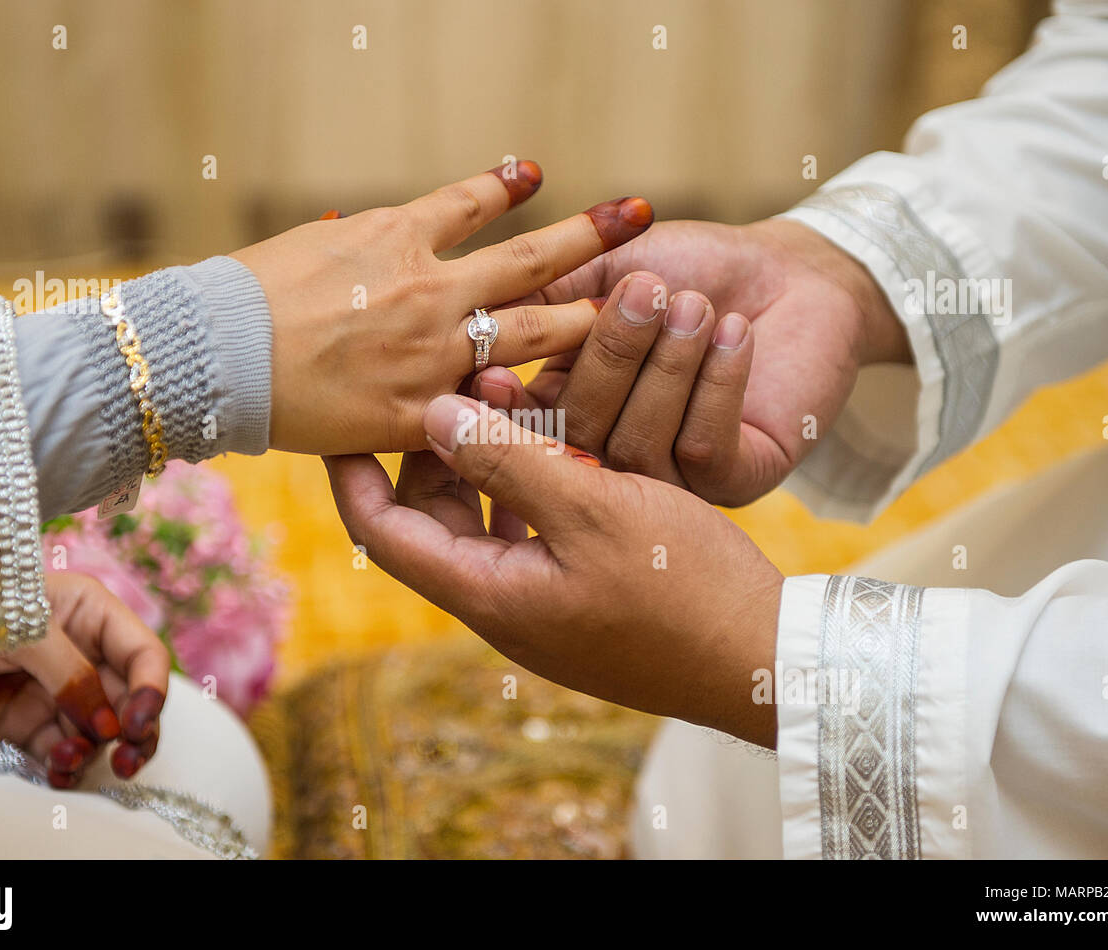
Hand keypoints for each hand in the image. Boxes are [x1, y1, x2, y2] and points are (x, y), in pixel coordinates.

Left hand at [0, 572, 169, 787]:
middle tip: (126, 761)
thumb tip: (108, 726)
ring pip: (101, 731)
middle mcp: (85, 652)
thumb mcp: (24, 631)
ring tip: (68, 759)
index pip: (142, 654)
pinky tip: (57, 769)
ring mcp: (59, 690)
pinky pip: (64, 750)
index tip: (135, 724)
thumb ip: (72, 675)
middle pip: (131, 699)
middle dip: (134, 731)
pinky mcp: (30, 724)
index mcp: (92, 613)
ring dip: (94, 751)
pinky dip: (67, 765)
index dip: (150, 689)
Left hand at [230, 160, 653, 454]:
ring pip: (522, 257)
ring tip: (633, 214)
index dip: (587, 370)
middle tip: (661, 288)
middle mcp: (446, 345)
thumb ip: (425, 423)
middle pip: (549, 321)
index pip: (533, 384)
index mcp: (441, 399)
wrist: (213, 361)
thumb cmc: (282, 409)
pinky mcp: (389, 233)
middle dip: (611, 307)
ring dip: (581, 235)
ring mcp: (424, 285)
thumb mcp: (365, 439)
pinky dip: (495, 186)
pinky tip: (527, 170)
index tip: (626, 360)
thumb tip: (468, 417)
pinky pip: (458, 204)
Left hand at [323, 396, 783, 747]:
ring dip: (482, 462)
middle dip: (428, 453)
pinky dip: (528, 483)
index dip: (352, 473)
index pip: (383, 530)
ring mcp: (543, 603)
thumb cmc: (683, 586)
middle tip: (441, 386)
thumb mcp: (593, 510)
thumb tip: (434, 416)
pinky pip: (531, 530)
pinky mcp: (582, 594)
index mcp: (487, 593)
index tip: (341, 419)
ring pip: (483, 521)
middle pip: (431, 521)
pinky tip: (554, 436)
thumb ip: (508, 461)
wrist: (766, 659)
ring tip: (496, 396)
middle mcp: (503, 603)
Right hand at [477, 218, 907, 504]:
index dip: (508, 404)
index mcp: (573, 410)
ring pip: (640, 447)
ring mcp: (673, 479)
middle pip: (582, 437)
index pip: (523, 425)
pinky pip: (704, 451)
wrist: (796, 273)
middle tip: (644, 290)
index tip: (496, 372)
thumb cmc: (695, 265)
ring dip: (668, 367)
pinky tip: (734, 333)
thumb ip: (543, 299)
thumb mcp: (605, 272)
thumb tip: (469, 324)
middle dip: (610, 359)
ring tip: (693, 302)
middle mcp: (614, 458)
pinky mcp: (736, 480)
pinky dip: (715, 387)